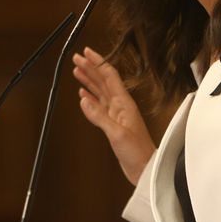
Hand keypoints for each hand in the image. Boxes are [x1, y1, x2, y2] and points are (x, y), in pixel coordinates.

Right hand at [73, 47, 155, 184]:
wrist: (144, 169)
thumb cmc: (137, 152)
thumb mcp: (117, 134)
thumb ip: (99, 116)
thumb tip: (83, 100)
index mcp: (124, 103)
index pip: (109, 76)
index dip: (98, 62)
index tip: (86, 52)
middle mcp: (120, 105)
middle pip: (103, 81)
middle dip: (90, 67)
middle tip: (76, 58)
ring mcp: (116, 114)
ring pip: (99, 91)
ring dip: (88, 80)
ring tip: (77, 70)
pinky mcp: (112, 124)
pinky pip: (99, 106)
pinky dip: (90, 98)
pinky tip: (83, 94)